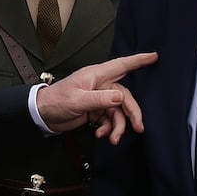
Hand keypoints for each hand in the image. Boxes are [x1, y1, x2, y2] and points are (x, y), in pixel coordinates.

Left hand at [36, 52, 157, 143]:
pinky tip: (101, 135)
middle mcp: (100, 85)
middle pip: (125, 97)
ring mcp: (98, 98)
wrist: (42, 114)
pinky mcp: (95, 110)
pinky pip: (109, 119)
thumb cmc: (56, 101)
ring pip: (118, 111)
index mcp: (96, 75)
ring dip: (118, 126)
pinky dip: (108, 128)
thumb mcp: (78, 100)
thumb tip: (120, 98)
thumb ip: (100, 99)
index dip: (138, 60)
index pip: (121, 65)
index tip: (154, 56)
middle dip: (132, 113)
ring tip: (113, 139)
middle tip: (138, 128)